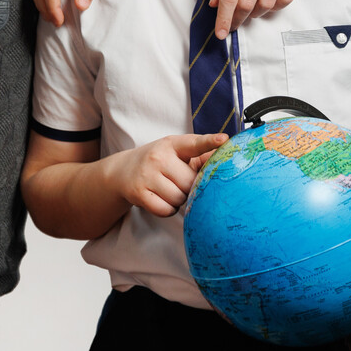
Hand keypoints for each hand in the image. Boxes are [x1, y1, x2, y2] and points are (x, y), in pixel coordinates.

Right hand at [105, 133, 226, 216]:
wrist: (123, 171)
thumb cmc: (159, 162)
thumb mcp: (176, 152)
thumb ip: (200, 155)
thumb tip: (227, 157)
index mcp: (172, 144)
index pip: (194, 143)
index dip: (209, 142)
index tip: (223, 140)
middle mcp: (158, 157)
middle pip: (190, 182)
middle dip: (189, 187)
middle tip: (179, 182)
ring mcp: (147, 174)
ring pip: (178, 198)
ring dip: (179, 200)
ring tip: (169, 190)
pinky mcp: (139, 192)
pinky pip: (165, 209)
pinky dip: (167, 209)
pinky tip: (162, 199)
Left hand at [211, 0, 302, 37]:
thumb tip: (216, 4)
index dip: (224, 20)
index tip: (221, 34)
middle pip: (247, 5)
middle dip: (237, 20)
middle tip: (232, 25)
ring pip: (266, 4)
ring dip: (255, 13)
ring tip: (248, 10)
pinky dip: (275, 6)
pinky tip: (266, 2)